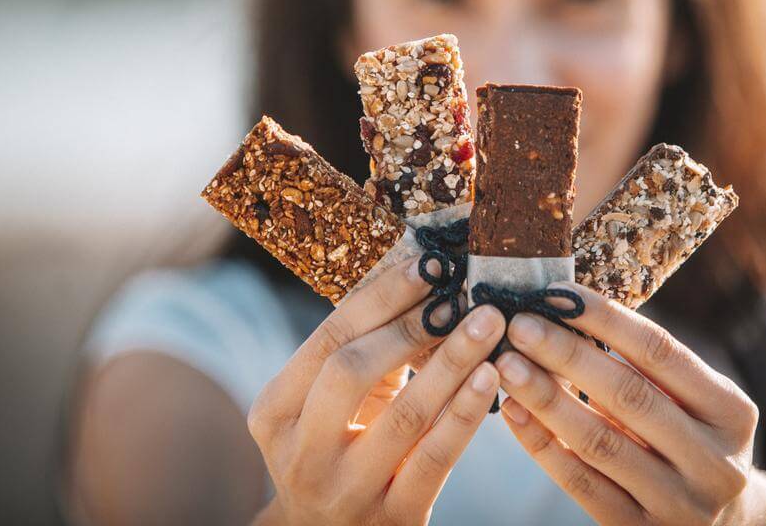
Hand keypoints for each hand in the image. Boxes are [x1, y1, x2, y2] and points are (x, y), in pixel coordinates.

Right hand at [248, 256, 505, 525]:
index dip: (380, 297)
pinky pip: (435, 457)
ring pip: (404, 415)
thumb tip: (421, 279)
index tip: (427, 264)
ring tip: (488, 323)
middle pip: (350, 371)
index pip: (328, 339)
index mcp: (275, 412)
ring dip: (452, 361)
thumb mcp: (329, 407)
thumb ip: (363, 354)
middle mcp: (300, 453)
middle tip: (459, 293)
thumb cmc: (339, 451)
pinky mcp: (393, 518)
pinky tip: (490, 376)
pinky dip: (466, 412)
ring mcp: (346, 490)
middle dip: (409, 325)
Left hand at [496, 282, 765, 525]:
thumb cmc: (693, 440)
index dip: (607, 320)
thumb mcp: (698, 403)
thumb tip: (569, 309)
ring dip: (546, 398)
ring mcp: (677, 503)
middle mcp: (713, 461)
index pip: (662, 352)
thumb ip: (650, 367)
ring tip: (508, 364)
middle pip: (628, 395)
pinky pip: (580, 483)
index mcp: (731, 413)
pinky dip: (542, 444)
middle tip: (520, 325)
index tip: (559, 294)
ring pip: (598, 443)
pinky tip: (514, 412)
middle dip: (567, 354)